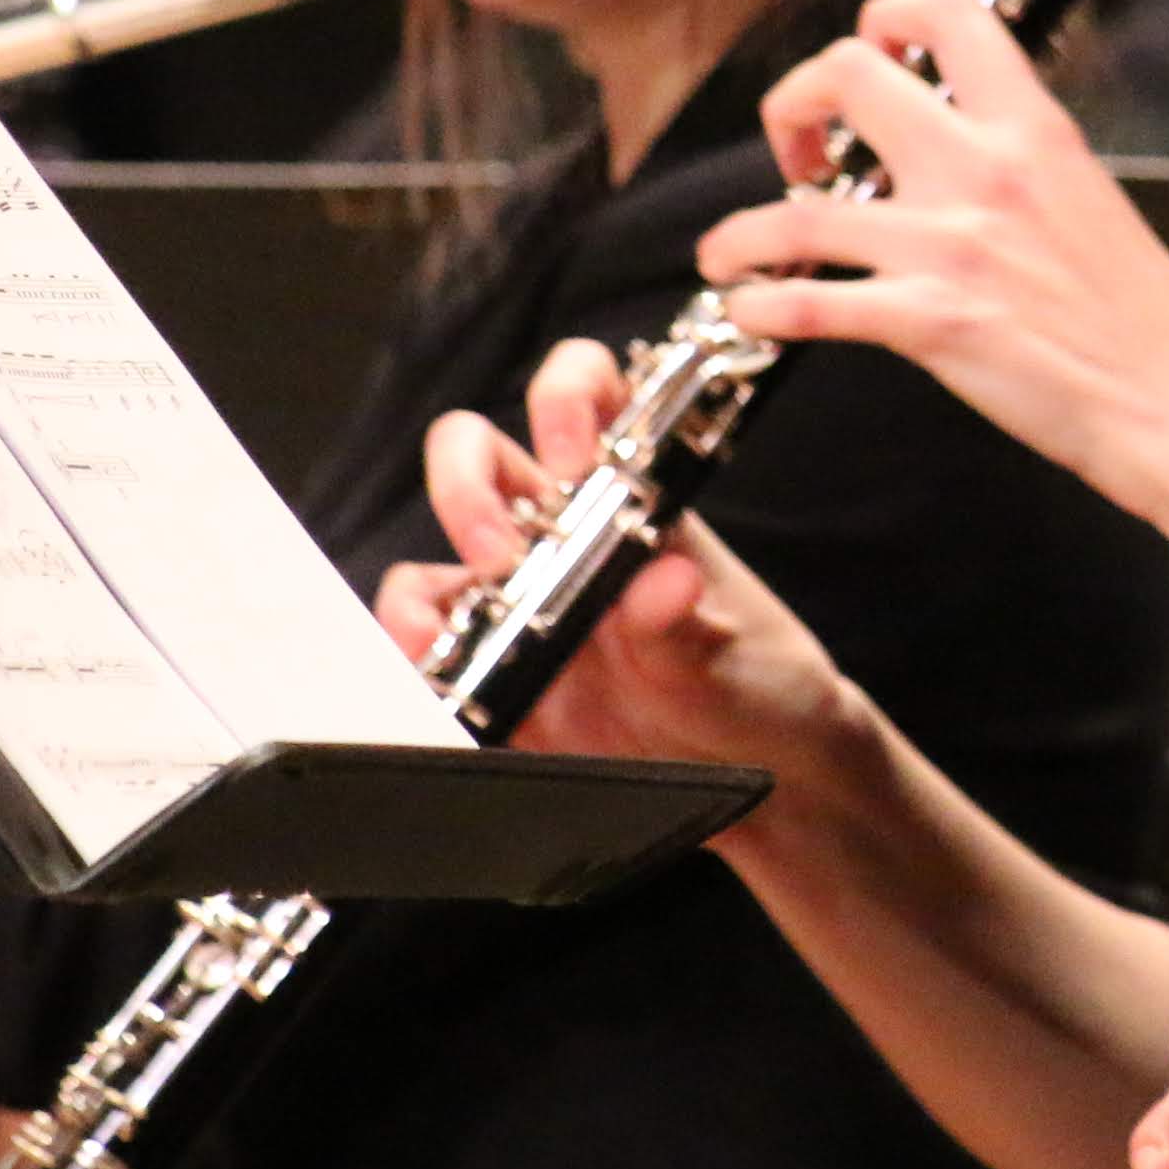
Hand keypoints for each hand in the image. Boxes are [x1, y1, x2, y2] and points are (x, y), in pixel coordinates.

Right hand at [367, 339, 853, 770]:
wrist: (756, 774)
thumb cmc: (755, 683)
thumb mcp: (727, 649)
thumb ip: (684, 619)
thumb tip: (664, 583)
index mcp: (632, 498)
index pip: (586, 394)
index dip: (566, 400)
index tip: (573, 461)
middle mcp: (565, 536)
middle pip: (476, 456)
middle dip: (466, 486)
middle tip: (499, 553)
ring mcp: (521, 604)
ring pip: (434, 559)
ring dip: (420, 594)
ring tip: (442, 636)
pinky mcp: (495, 675)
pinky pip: (427, 655)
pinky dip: (413, 664)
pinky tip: (431, 684)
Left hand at [692, 0, 1168, 517]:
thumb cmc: (1144, 312)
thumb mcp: (1088, 193)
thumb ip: (1020, 161)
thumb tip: (961, 149)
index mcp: (1031, 128)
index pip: (948, 15)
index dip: (889, 17)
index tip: (873, 52)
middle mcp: (982, 170)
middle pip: (849, 75)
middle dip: (794, 102)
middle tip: (797, 150)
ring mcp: (949, 246)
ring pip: (800, 211)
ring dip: (740, 232)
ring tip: (726, 253)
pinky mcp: (929, 322)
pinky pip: (809, 304)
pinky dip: (759, 306)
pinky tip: (750, 310)